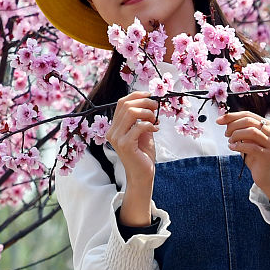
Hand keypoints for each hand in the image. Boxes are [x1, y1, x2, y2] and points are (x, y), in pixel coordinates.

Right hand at [108, 91, 158, 226]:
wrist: (142, 175)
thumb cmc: (143, 154)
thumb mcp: (142, 132)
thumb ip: (142, 118)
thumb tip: (150, 100)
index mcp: (114, 126)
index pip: (121, 102)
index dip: (136, 95)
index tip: (150, 95)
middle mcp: (112, 131)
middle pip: (126, 105)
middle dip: (144, 101)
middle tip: (157, 107)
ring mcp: (117, 138)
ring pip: (131, 112)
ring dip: (147, 112)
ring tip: (155, 119)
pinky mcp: (125, 145)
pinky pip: (138, 126)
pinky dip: (149, 124)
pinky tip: (155, 130)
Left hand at [217, 111, 269, 205]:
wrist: (268, 177)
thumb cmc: (256, 158)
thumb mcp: (247, 141)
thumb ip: (241, 130)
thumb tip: (225, 120)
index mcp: (268, 126)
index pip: (248, 114)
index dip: (232, 116)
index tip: (219, 120)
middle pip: (249, 121)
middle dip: (233, 125)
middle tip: (226, 133)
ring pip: (251, 131)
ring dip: (236, 135)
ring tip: (230, 142)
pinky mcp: (268, 155)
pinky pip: (251, 146)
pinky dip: (238, 146)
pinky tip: (232, 148)